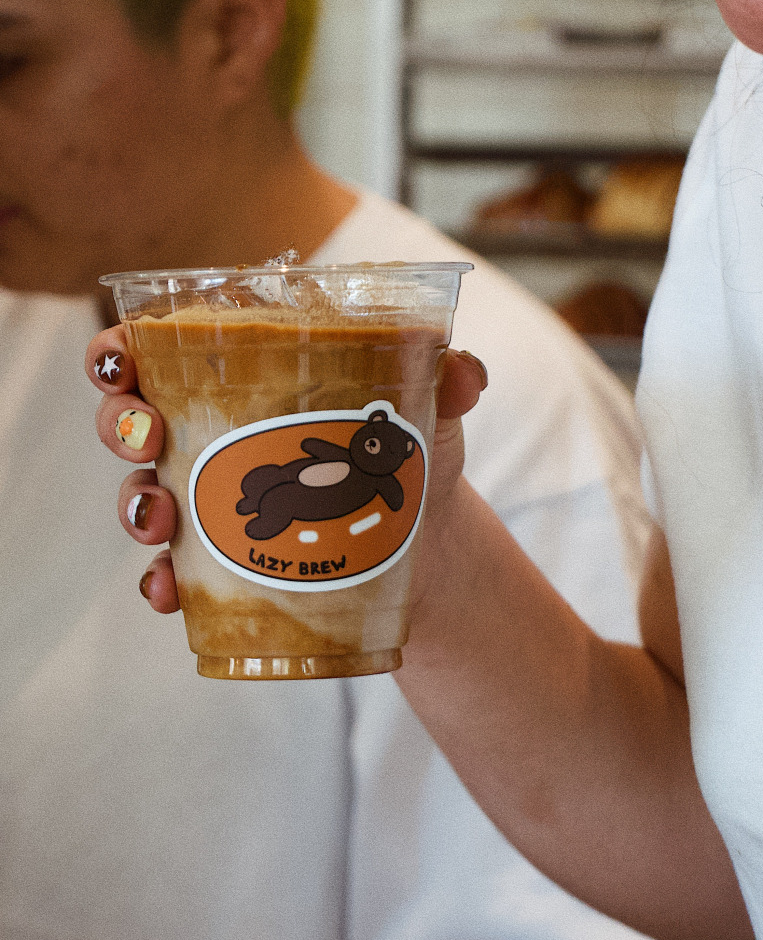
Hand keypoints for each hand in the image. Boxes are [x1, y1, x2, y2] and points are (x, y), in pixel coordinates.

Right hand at [86, 327, 486, 613]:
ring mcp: (214, 503)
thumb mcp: (428, 412)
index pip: (163, 351)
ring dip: (134, 505)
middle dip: (120, 424)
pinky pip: (174, 571)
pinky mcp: (226, 561)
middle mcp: (216, 437)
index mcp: (247, 380)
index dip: (122, 350)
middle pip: (134, 419)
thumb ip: (447, 381)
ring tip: (160, 518)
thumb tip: (466, 372)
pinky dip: (161, 580)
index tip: (122, 360)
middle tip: (147, 436)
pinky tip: (169, 590)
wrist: (428, 544)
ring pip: (143, 494)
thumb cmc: (412, 457)